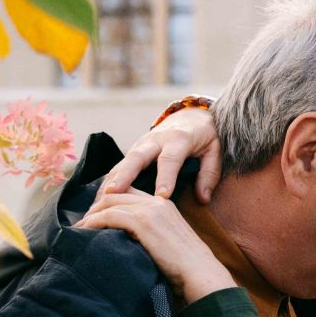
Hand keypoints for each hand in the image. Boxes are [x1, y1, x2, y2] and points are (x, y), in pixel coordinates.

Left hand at [75, 187, 235, 303]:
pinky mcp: (142, 222)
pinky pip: (108, 215)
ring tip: (79, 228)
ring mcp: (150, 210)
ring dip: (90, 214)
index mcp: (164, 204)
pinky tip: (84, 231)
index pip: (130, 192)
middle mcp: (157, 201)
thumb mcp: (168, 243)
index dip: (110, 200)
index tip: (96, 215)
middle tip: (83, 222)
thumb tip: (128, 240)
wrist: (200, 273)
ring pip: (109, 202)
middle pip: (116, 193)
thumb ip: (151, 234)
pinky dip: (93, 222)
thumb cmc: (186, 268)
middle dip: (96, 205)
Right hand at [94, 106, 220, 202]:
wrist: (192, 115)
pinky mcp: (135, 149)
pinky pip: (120, 165)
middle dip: (125, 175)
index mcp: (179, 139)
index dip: (166, 178)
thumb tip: (203, 198)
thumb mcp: (216, 150)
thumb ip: (210, 174)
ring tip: (99, 201)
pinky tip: (100, 198)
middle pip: (137, 156)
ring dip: (111, 180)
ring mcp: (142, 143)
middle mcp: (156, 139)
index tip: (161, 197)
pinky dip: (110, 180)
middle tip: (113, 193)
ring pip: (124, 161)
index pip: (170, 159)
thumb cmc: (206, 136)